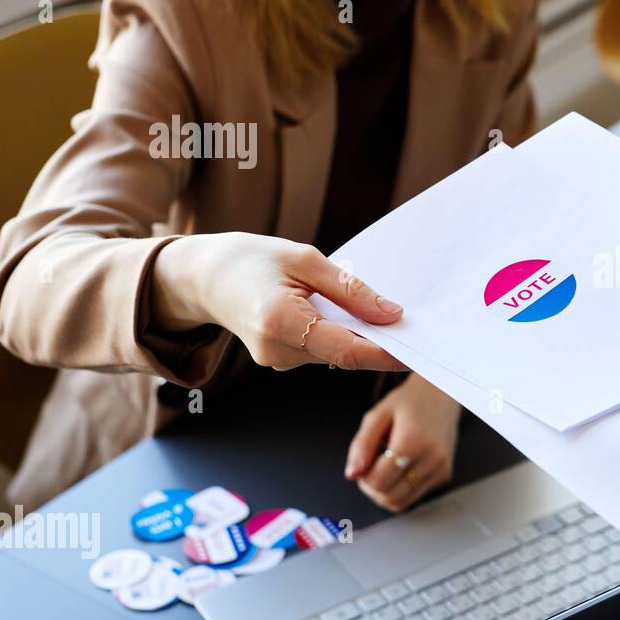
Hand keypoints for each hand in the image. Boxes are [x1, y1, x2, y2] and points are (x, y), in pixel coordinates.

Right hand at [152, 232, 406, 371]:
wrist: (203, 276)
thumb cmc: (251, 259)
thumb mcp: (304, 260)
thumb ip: (349, 289)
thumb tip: (391, 313)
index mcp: (281, 321)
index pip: (347, 351)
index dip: (385, 354)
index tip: (416, 350)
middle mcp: (277, 350)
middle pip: (344, 355)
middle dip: (377, 342)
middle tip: (409, 323)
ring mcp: (275, 360)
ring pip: (333, 354)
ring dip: (356, 336)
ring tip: (367, 308)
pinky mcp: (278, 360)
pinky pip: (320, 351)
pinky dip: (337, 335)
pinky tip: (338, 314)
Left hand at [345, 375, 460, 511]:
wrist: (443, 394)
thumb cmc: (410, 402)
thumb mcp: (378, 415)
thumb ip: (361, 445)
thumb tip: (351, 474)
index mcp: (413, 440)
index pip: (379, 481)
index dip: (363, 477)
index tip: (364, 462)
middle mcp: (432, 458)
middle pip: (389, 496)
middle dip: (371, 487)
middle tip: (370, 467)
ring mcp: (441, 468)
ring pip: (401, 502)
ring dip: (384, 493)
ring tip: (382, 470)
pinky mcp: (444, 475)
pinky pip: (413, 497)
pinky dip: (399, 490)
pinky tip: (397, 471)